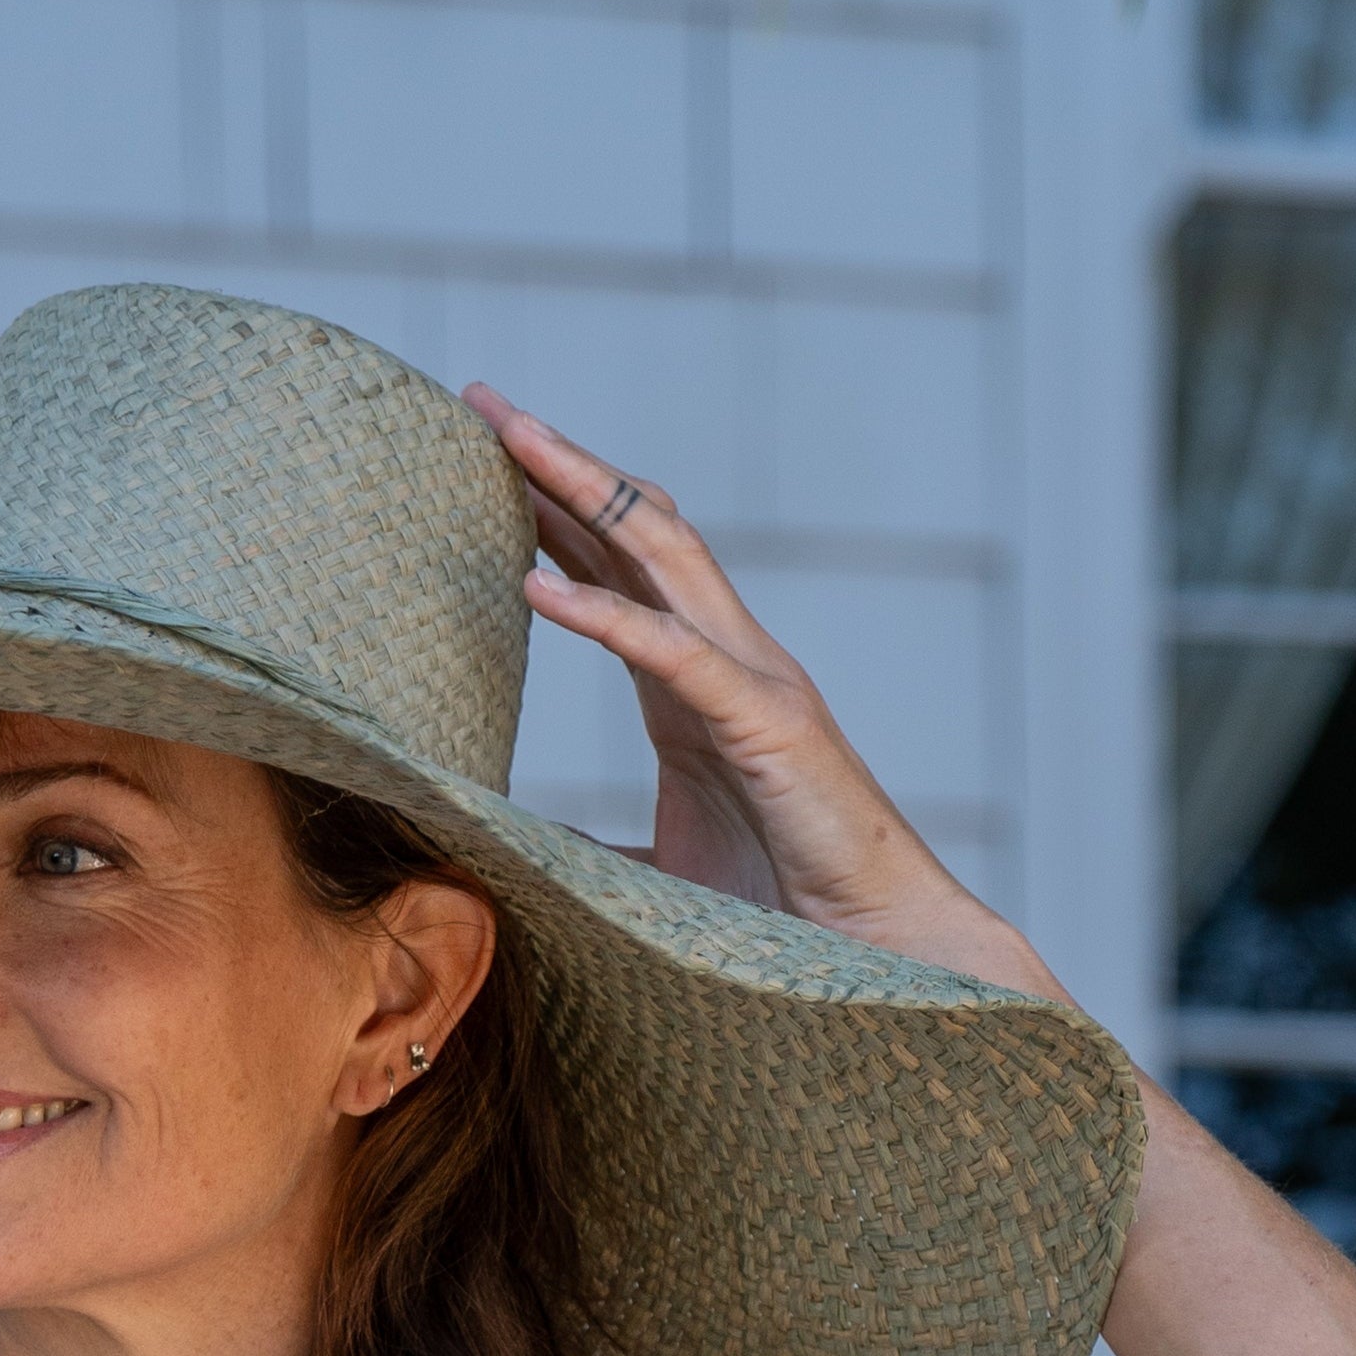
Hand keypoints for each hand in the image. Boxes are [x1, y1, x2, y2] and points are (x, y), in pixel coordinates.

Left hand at [461, 383, 1057, 997]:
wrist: (875, 956)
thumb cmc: (776, 915)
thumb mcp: (652, 873)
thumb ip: (586, 852)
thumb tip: (515, 860)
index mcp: (690, 683)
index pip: (614, 564)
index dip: (550, 505)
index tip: (479, 455)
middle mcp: (722, 659)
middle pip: (632, 527)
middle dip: (557, 460)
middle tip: (481, 399)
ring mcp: (750, 681)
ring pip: (660, 555)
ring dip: (581, 490)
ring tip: (510, 439)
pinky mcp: (766, 725)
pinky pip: (672, 654)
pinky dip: (604, 615)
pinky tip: (536, 588)